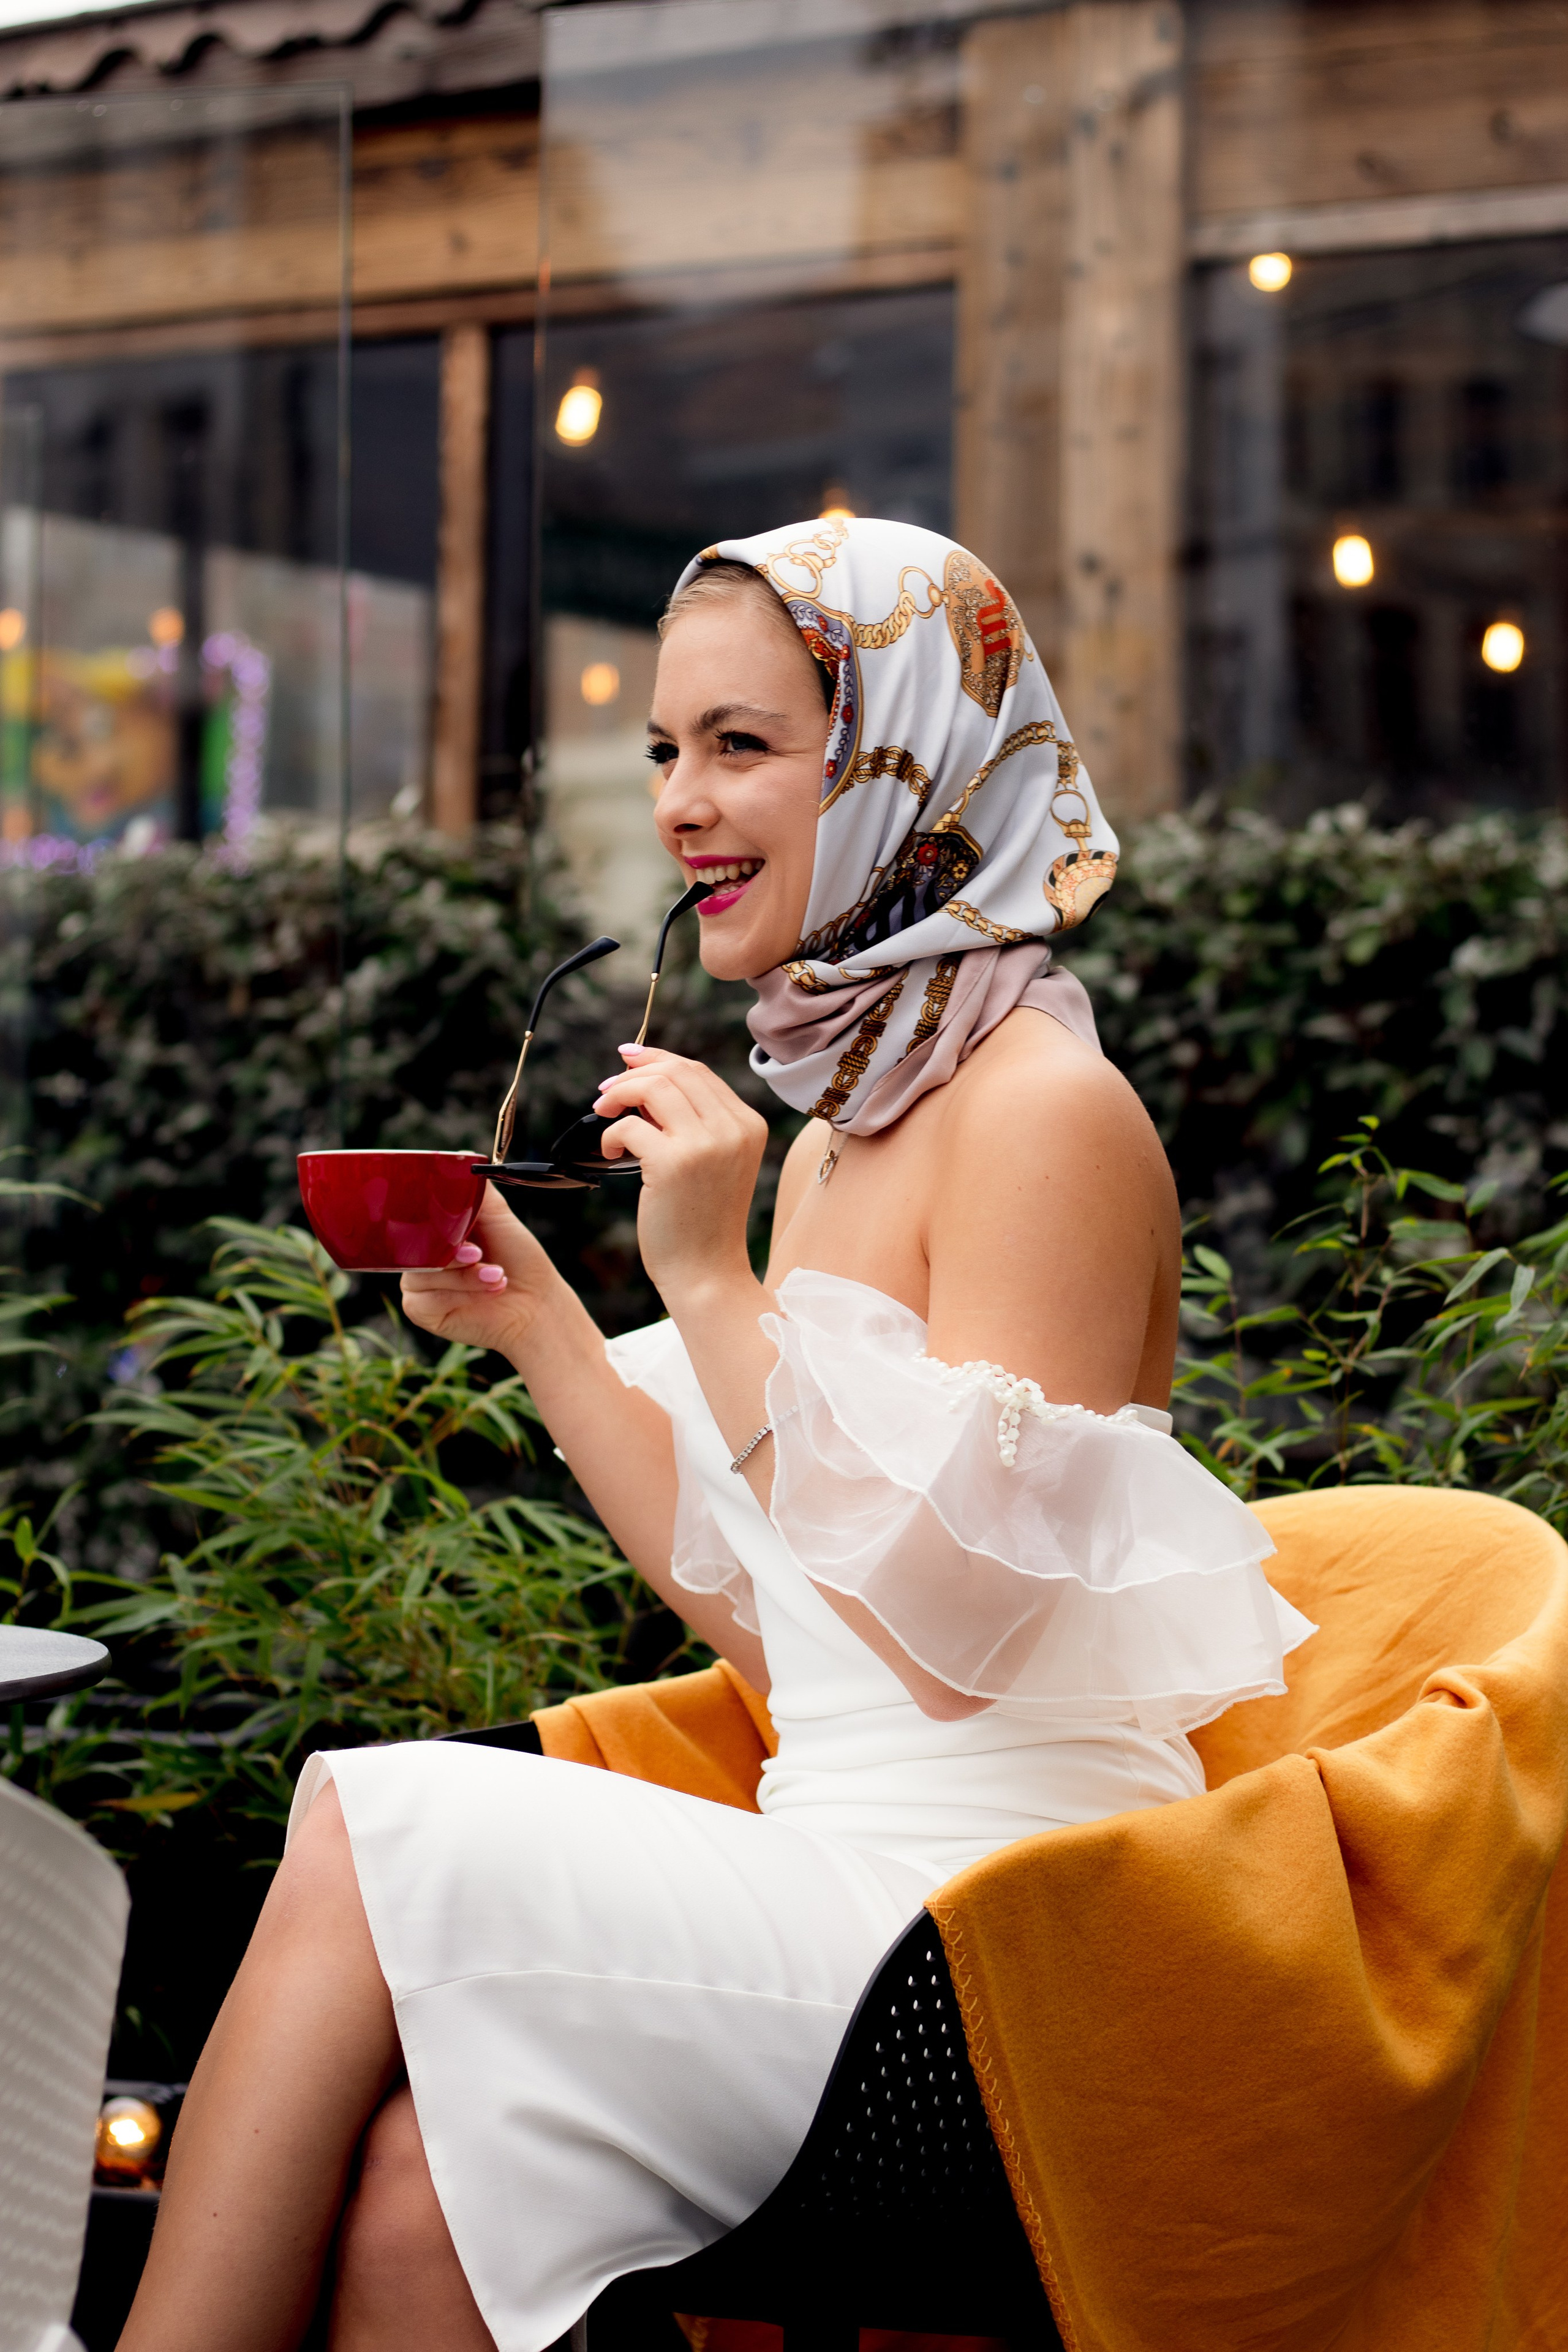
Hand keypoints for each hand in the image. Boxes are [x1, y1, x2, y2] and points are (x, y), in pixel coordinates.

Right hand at [399, 1185, 562, 1357]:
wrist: (535, 1302)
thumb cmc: (518, 1260)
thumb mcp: (499, 1217)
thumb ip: (477, 1190)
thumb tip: (463, 1157)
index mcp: (435, 1232)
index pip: (415, 1218)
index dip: (432, 1221)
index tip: (456, 1225)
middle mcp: (421, 1256)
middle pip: (413, 1247)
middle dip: (451, 1253)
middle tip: (478, 1254)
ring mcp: (419, 1284)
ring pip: (420, 1274)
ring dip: (464, 1276)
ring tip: (496, 1276)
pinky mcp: (421, 1311)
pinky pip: (425, 1300)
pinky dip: (460, 1295)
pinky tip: (487, 1292)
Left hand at [591, 1046, 766, 1307]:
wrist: (707, 1273)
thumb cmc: (702, 1222)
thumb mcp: (714, 1162)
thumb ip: (694, 1122)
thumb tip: (644, 1079)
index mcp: (748, 1124)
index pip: (698, 1071)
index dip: (658, 1059)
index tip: (627, 1060)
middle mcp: (733, 1128)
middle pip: (676, 1071)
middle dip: (632, 1073)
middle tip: (605, 1092)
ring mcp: (706, 1144)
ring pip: (653, 1087)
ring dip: (618, 1094)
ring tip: (602, 1114)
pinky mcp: (674, 1163)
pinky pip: (629, 1126)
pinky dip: (611, 1134)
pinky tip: (610, 1154)